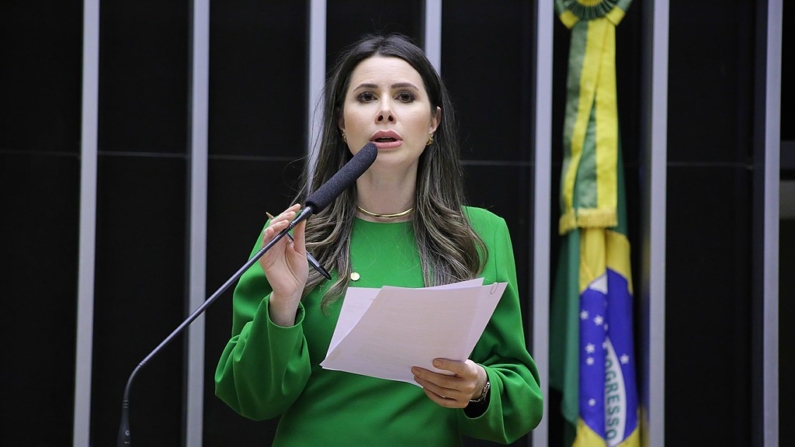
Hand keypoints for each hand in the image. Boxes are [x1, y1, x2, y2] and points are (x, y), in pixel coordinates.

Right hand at [259, 204, 307, 325]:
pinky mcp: (265, 257)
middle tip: (292, 213)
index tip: (298, 207)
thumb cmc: (297, 272)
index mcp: (285, 240)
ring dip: (277, 224)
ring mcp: (270, 249)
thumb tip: (301, 219)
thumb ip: (299, 235)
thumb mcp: (301, 250)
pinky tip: (272, 230)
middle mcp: (277, 243)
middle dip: (284, 216)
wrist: (294, 289)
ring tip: (286, 220)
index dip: (290, 214)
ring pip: (270, 231)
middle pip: (276, 224)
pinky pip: (264, 244)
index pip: (285, 223)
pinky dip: (267, 235)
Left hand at [412, 359, 487, 408]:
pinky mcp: (460, 404)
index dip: (446, 365)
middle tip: (416, 370)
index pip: (459, 368)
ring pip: (441, 392)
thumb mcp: (464, 361)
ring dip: (427, 384)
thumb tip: (430, 359)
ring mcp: (465, 397)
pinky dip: (432, 395)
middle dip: (428, 376)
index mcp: (471, 372)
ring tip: (418, 377)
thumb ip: (452, 361)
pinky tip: (425, 387)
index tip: (433, 361)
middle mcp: (469, 386)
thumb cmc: (466, 368)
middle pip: (445, 382)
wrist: (478, 382)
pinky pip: (443, 402)